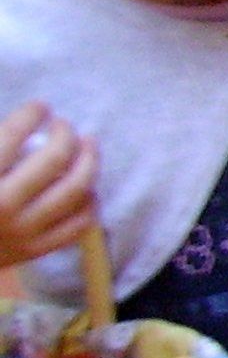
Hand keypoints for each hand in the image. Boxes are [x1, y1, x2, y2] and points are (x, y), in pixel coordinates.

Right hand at [0, 104, 97, 268]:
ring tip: (88, 144)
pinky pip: (78, 224)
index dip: (32, 113)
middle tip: (63, 125)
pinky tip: (86, 186)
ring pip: (75, 190)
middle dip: (65, 133)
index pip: (12, 135)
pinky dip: (89, 201)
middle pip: (55, 159)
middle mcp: (1, 206)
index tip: (39, 107)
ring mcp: (21, 232)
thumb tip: (23, 121)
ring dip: (89, 161)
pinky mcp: (34, 250)